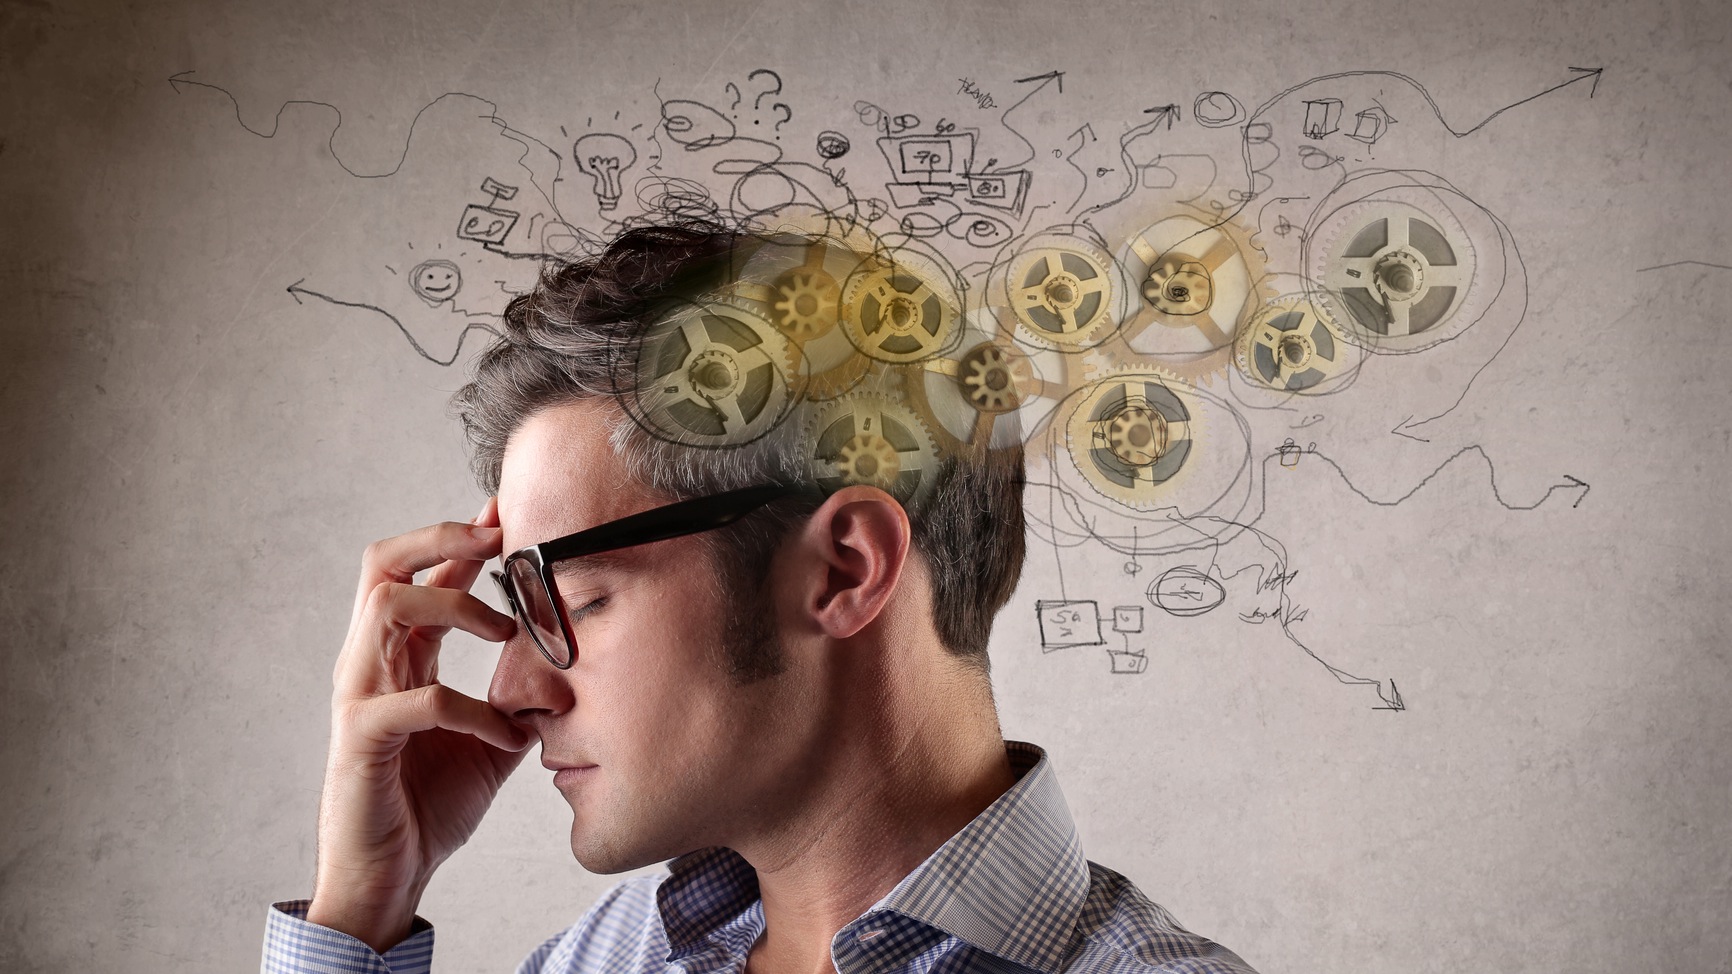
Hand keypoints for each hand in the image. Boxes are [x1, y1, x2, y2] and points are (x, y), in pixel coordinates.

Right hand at [307, 498, 531, 953]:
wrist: (388, 875)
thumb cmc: (428, 804)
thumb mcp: (490, 736)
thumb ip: (516, 693)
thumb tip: (567, 665)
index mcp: (398, 657)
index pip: (419, 574)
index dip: (460, 536)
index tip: (507, 511)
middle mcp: (369, 664)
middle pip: (381, 564)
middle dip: (441, 536)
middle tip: (498, 539)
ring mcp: (359, 697)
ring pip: (386, 607)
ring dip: (454, 604)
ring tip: (505, 631)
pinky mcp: (362, 740)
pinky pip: (417, 700)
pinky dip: (473, 708)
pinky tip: (509, 734)